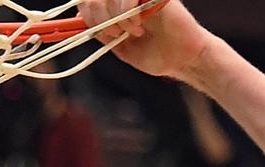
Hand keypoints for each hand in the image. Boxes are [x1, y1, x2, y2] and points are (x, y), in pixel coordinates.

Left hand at [78, 0, 214, 81]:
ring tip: (131, 32)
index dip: (87, 13)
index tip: (99, 32)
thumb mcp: (120, 48)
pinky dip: (127, 11)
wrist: (183, 59)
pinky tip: (138, 25)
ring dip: (114, 16)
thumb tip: (81, 19)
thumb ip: (102, 32)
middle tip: (115, 34)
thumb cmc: (157, 56)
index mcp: (117, 8)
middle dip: (98, 16)